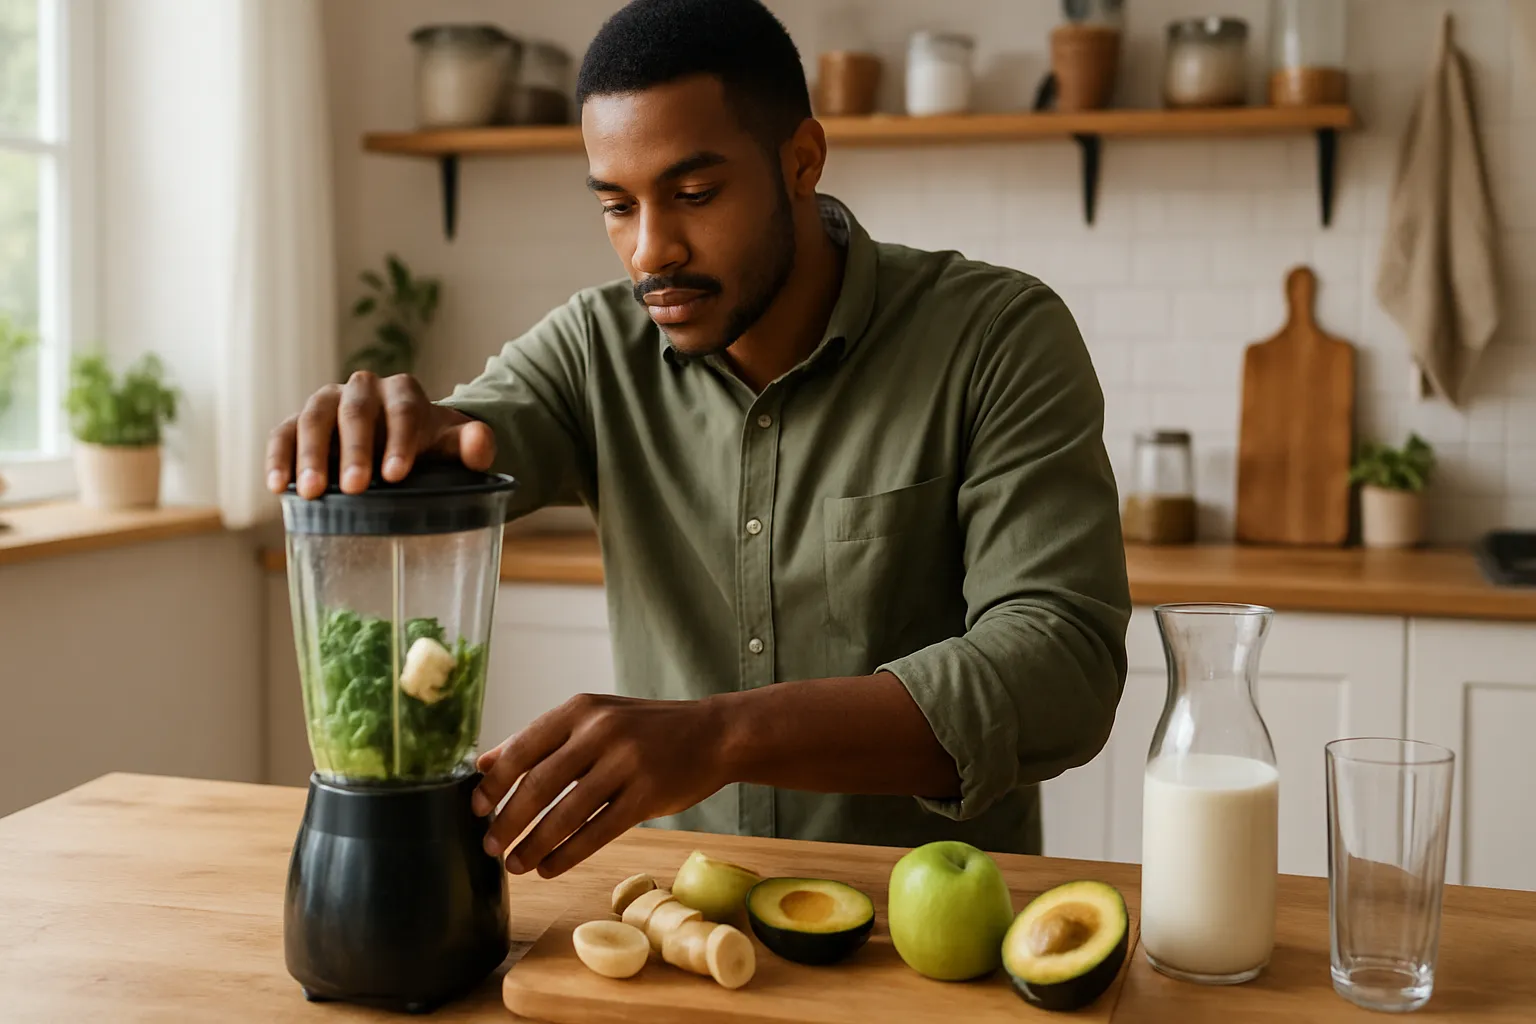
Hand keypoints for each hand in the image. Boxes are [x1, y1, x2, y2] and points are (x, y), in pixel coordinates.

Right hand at [265, 371, 497, 497]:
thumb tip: (479, 443)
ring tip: (312, 492)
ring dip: (311, 455)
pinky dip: (278, 456)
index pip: (403, 411)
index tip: (396, 476)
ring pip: (314, 419)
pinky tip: (277, 486)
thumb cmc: (429, 450)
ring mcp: (326, 403)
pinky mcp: (298, 423)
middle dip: (354, 450)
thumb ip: (472, 447)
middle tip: (354, 488)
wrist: (399, 445)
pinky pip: (282, 434)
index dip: (400, 442)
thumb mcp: (454, 449)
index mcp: (403, 392)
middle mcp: (362, 389)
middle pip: (355, 412)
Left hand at [472, 693, 730, 877]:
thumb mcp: (593, 717)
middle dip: (508, 821)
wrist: (713, 733)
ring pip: (566, 814)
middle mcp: (601, 731)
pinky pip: (598, 832)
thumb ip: (540, 738)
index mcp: (580, 709)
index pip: (523, 748)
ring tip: (516, 865)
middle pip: (539, 784)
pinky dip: (568, 855)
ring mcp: (627, 763)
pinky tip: (550, 868)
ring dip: (534, 845)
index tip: (476, 809)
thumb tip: (483, 764)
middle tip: (490, 845)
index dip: (495, 783)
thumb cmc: (645, 728)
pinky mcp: (648, 795)